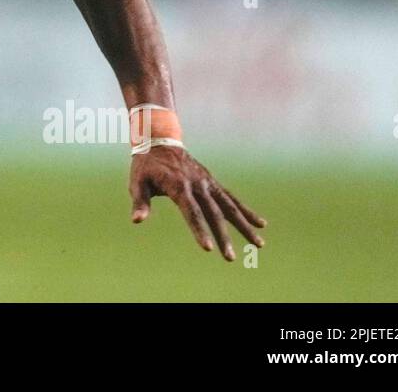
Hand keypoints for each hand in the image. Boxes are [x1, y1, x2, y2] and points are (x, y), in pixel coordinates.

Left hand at [128, 146, 266, 260]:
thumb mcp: (137, 181)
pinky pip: (231, 198)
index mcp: (178, 185)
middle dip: (223, 237)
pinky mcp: (212, 182)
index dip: (199, 230)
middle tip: (230, 258)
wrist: (159, 140)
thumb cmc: (146, 165)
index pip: (191, 211)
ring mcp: (208, 182)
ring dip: (244, 226)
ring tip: (259, 244)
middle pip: (213, 213)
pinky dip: (246, 211)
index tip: (207, 248)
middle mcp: (197, 184)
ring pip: (229, 207)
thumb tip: (137, 221)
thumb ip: (139, 201)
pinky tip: (261, 224)